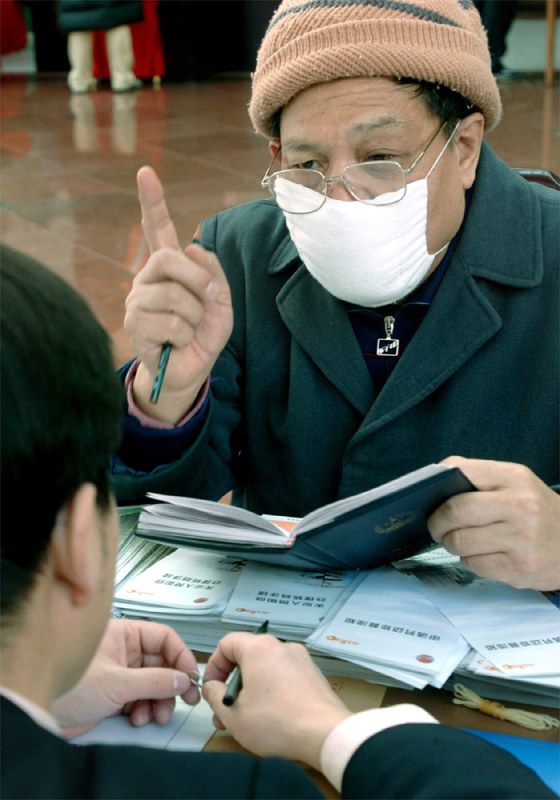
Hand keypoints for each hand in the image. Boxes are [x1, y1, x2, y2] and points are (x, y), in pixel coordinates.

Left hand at [53, 619, 199, 736]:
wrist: (38, 712)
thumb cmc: (69, 686)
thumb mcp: (118, 683)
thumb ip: (155, 681)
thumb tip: (183, 679)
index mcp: (123, 634)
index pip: (163, 637)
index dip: (180, 655)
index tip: (191, 674)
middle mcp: (123, 650)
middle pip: (161, 662)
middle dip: (172, 682)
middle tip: (187, 699)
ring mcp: (118, 672)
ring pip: (152, 682)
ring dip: (159, 699)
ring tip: (157, 715)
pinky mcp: (113, 694)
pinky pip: (140, 698)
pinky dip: (143, 708)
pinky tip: (137, 718)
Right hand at [124, 166, 232, 422]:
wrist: (192, 370)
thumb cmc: (203, 333)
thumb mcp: (220, 301)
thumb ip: (214, 273)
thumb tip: (192, 248)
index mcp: (168, 267)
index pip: (158, 229)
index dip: (152, 202)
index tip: (145, 172)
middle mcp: (147, 279)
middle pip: (168, 258)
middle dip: (197, 281)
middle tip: (206, 302)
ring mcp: (138, 301)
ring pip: (175, 296)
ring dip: (195, 318)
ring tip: (188, 330)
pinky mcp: (135, 325)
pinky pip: (172, 322)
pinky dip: (186, 336)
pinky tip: (176, 343)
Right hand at [203, 632, 350, 769]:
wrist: (325, 734)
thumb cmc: (274, 721)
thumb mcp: (233, 713)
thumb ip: (215, 695)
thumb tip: (212, 687)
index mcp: (260, 647)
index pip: (227, 643)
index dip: (213, 665)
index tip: (211, 690)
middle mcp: (282, 646)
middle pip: (247, 658)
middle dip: (232, 685)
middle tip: (224, 713)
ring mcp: (301, 660)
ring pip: (266, 670)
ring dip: (251, 691)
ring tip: (246, 720)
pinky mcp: (314, 675)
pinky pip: (284, 677)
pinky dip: (272, 692)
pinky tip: (271, 718)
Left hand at [428, 456, 559, 589]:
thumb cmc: (536, 511)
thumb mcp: (516, 483)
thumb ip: (478, 478)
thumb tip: (432, 481)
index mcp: (515, 477)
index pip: (461, 473)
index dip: (437, 488)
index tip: (430, 500)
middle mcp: (521, 506)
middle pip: (455, 511)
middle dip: (437, 523)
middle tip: (436, 528)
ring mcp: (522, 539)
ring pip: (460, 542)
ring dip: (452, 544)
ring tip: (460, 541)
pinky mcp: (520, 569)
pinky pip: (474, 565)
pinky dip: (470, 561)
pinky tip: (483, 555)